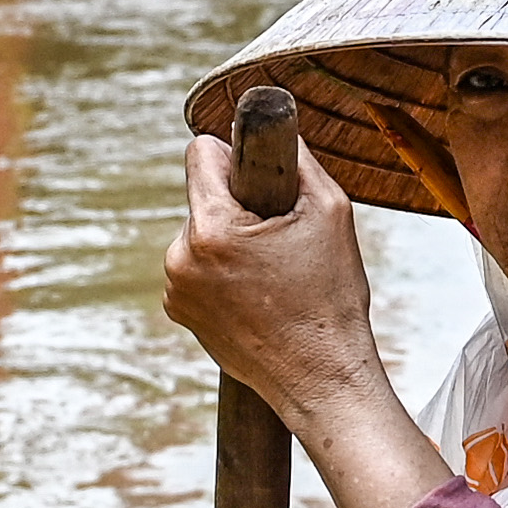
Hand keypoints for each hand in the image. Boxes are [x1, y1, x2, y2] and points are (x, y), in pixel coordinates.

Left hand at [167, 132, 457, 507]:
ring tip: (273, 274)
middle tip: (282, 241)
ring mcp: (176, 290)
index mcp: (212, 229)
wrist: (321, 380)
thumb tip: (275, 128)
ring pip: (201, 234)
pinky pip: (197, 268)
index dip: (235, 155)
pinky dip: (223, 273)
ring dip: (231, 242)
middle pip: (203, 196)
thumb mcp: (331, 212)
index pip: (200, 153)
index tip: (261, 175)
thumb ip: (297, 159)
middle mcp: (180, 257)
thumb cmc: (331, 299)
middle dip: (239, 207)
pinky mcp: (181, 312)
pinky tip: (259, 296)